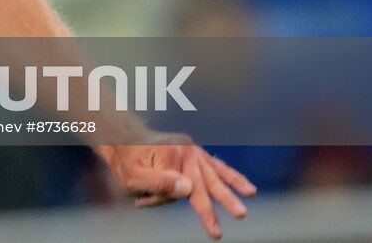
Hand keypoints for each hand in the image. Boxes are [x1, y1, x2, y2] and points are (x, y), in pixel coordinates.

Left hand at [99, 137, 254, 239]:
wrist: (121, 139)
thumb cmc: (125, 163)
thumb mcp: (132, 177)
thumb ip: (159, 183)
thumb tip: (188, 188)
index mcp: (173, 155)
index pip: (191, 191)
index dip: (204, 214)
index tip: (216, 232)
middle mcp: (186, 150)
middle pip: (209, 181)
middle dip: (226, 199)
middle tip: (241, 214)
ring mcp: (192, 150)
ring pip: (216, 171)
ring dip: (235, 183)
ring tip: (251, 193)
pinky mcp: (193, 153)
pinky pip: (214, 166)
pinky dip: (229, 175)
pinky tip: (245, 186)